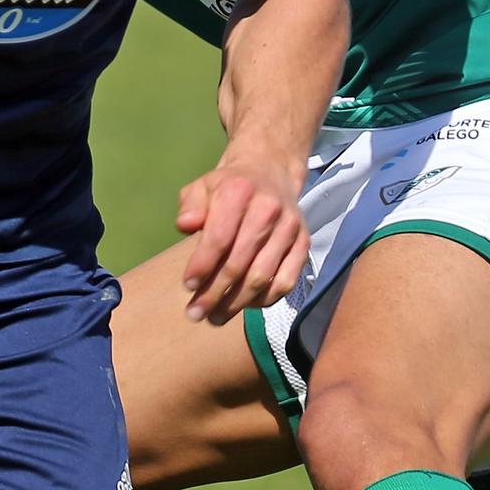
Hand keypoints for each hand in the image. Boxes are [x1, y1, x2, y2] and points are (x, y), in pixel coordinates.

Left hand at [174, 154, 308, 323]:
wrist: (270, 173)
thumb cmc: (229, 187)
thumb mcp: (203, 187)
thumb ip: (191, 205)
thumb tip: (186, 225)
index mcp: (239, 191)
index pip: (219, 237)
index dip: (202, 266)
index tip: (188, 286)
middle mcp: (268, 209)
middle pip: (239, 263)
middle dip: (214, 293)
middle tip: (196, 313)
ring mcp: (289, 228)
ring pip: (263, 277)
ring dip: (236, 303)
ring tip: (215, 316)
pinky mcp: (303, 243)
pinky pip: (285, 282)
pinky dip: (264, 300)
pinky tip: (244, 305)